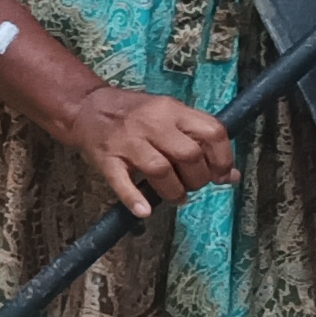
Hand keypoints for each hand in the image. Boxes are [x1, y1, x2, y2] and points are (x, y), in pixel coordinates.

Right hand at [53, 86, 233, 214]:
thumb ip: (198, 140)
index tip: (220, 175)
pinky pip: (121, 181)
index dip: (223, 158)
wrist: (86, 106)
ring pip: (160, 169)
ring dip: (174, 191)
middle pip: (188, 154)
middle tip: (192, 186)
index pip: (212, 131)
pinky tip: (143, 210)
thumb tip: (230, 176)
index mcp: (172, 110)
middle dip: (198, 179)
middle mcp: (152, 123)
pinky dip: (133, 198)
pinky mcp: (106, 158)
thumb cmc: (134, 113)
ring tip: (175, 196)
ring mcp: (127, 141)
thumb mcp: (169, 115)